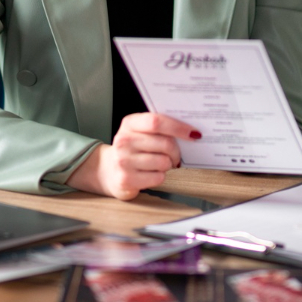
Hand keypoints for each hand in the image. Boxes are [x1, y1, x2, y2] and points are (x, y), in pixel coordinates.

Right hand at [67, 113, 200, 200]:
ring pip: (164, 162)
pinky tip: (150, 173)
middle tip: (175, 155)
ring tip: (159, 164)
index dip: (178, 127)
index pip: (156, 121)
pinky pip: (158, 177)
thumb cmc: (132, 150)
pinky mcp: (126, 179)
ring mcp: (123, 160)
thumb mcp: (140, 132)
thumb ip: (159, 128)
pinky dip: (160, 176)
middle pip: (165, 143)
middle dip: (176, 152)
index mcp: (129, 123)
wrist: (108, 171)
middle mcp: (124, 140)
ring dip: (167, 165)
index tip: (193, 133)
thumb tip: (190, 132)